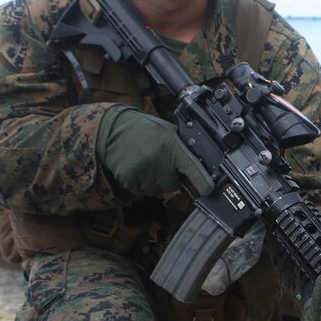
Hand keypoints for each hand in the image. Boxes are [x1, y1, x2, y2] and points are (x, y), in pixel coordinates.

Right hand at [96, 107, 213, 197]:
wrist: (113, 129)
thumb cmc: (145, 130)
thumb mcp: (168, 132)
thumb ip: (181, 149)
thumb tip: (199, 166)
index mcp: (172, 146)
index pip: (192, 168)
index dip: (202, 181)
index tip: (208, 190)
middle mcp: (159, 160)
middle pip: (173, 184)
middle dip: (171, 178)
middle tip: (161, 164)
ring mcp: (143, 171)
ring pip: (157, 190)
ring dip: (155, 182)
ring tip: (147, 164)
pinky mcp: (129, 179)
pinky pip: (142, 191)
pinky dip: (141, 184)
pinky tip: (137, 168)